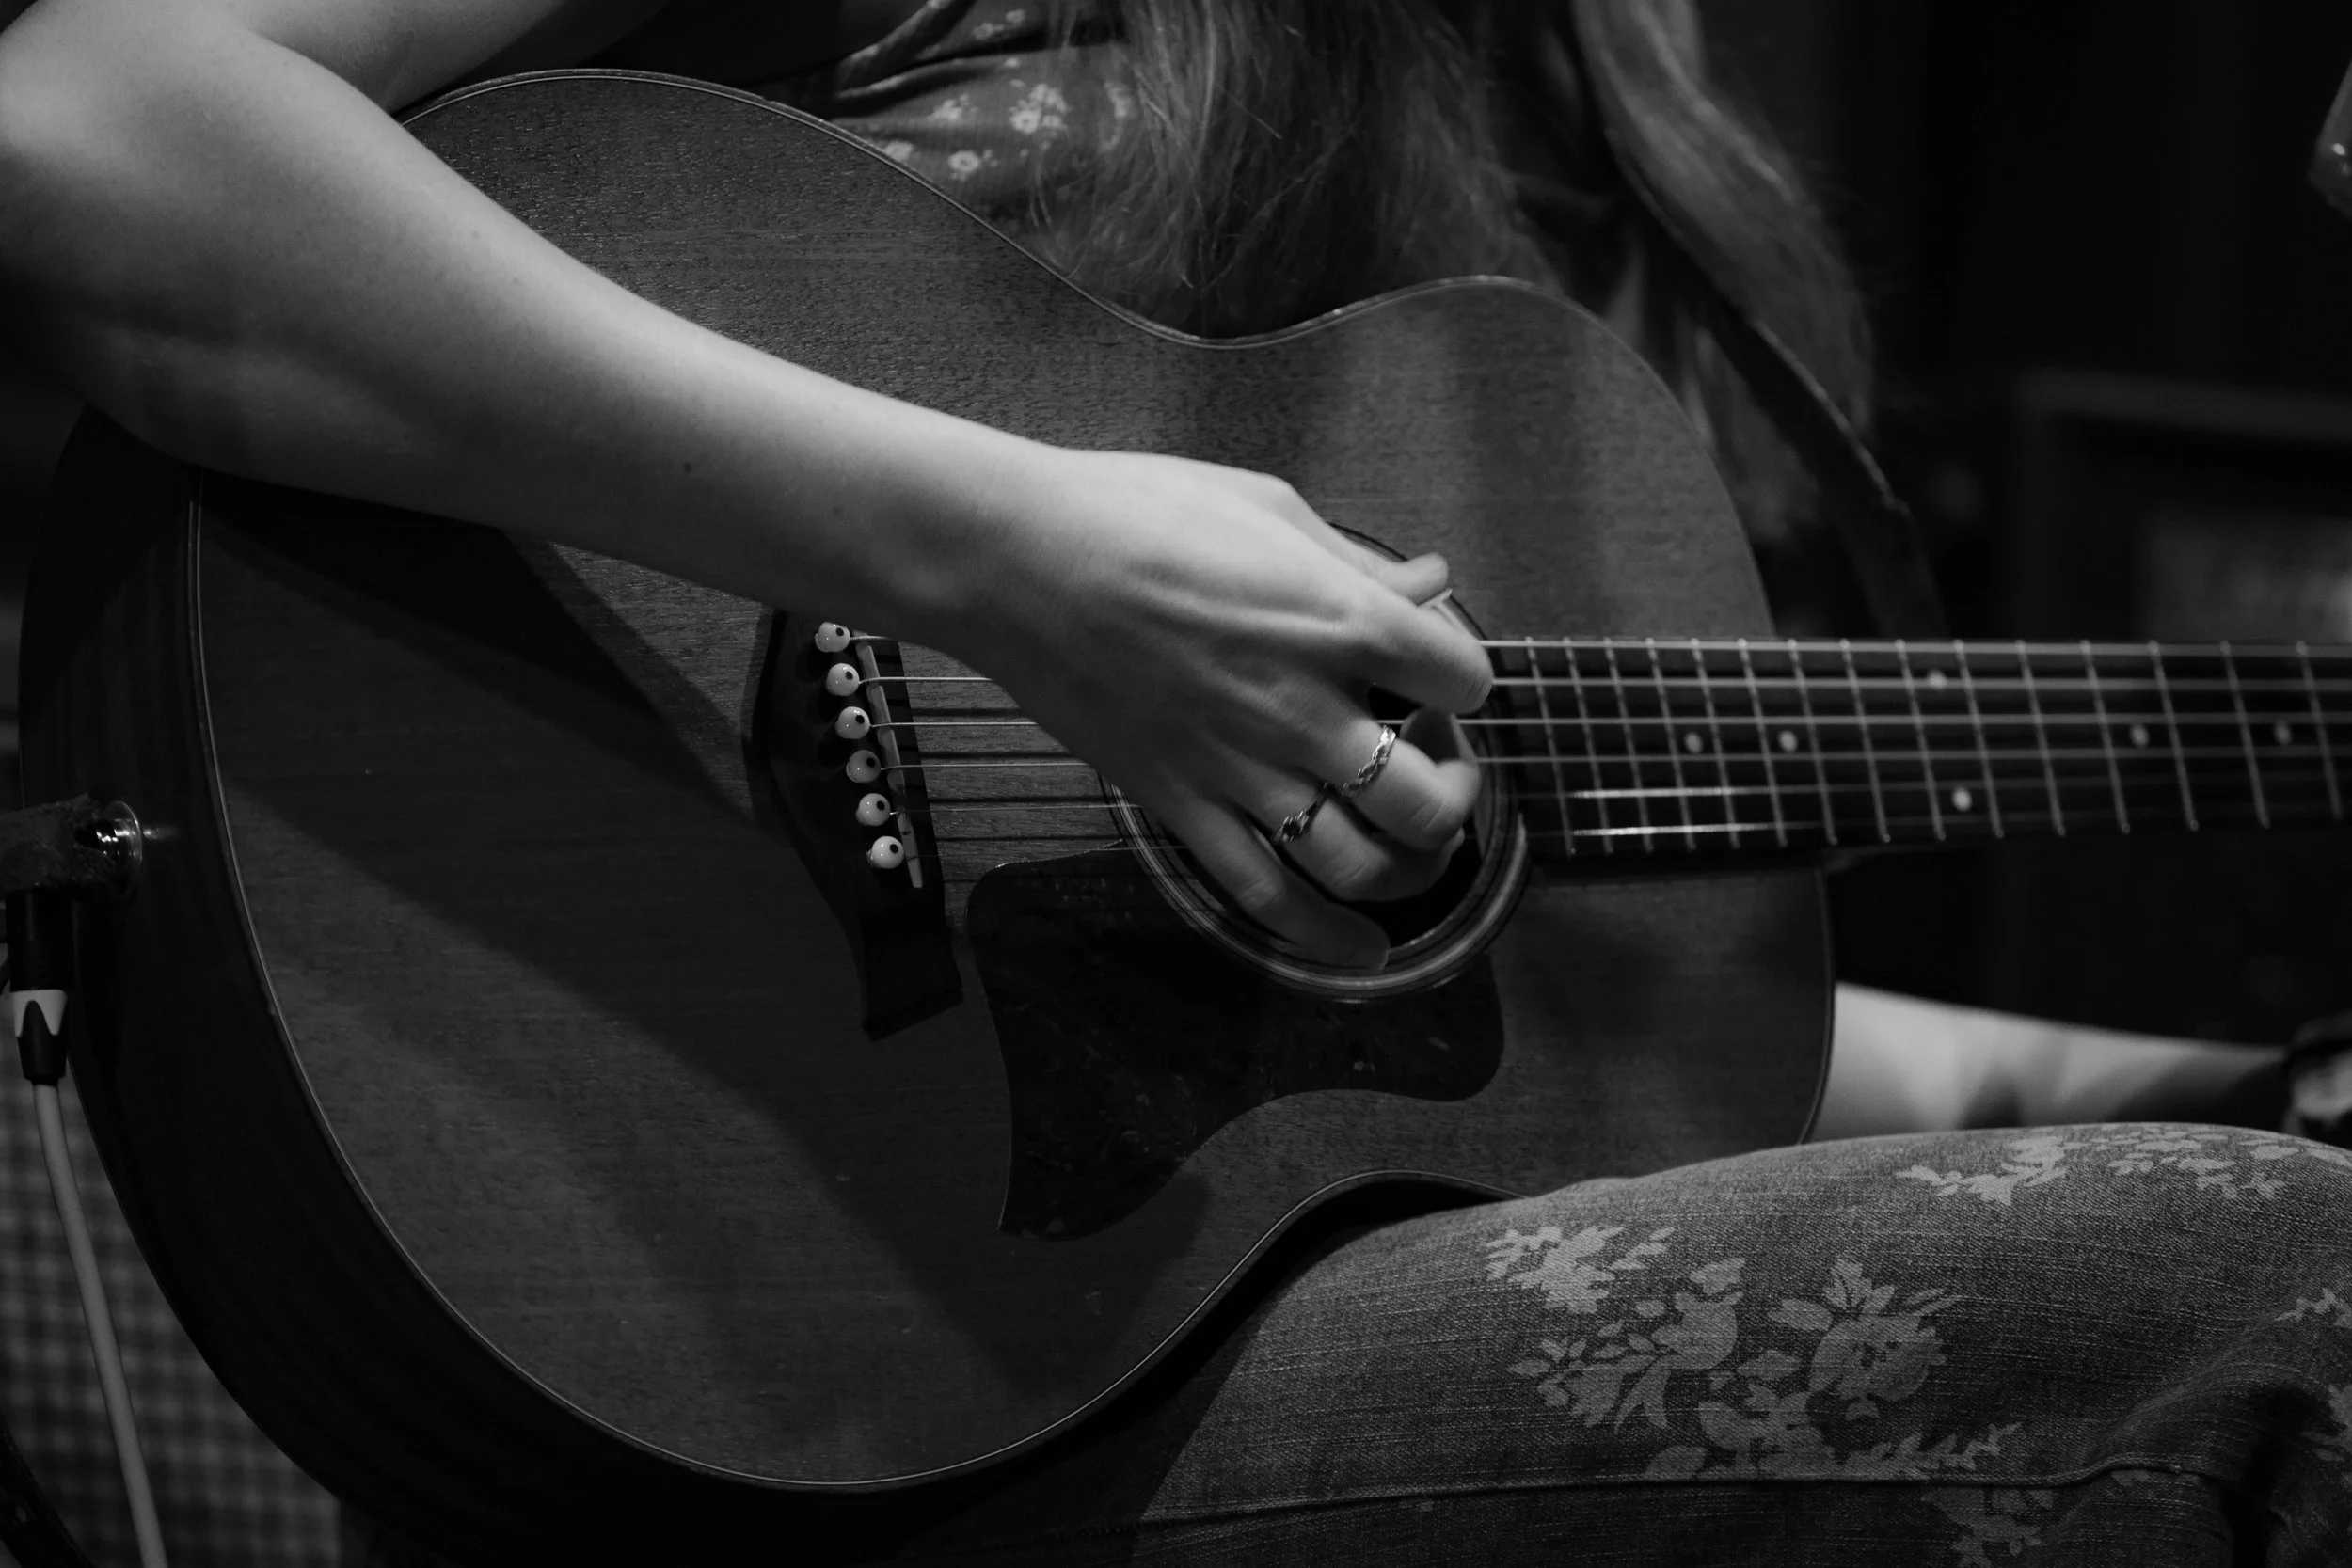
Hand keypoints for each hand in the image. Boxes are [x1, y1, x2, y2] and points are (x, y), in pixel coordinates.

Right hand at [935, 446, 1492, 968]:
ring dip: (1404, 868)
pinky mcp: (1181, 806)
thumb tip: (1428, 585)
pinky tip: (1361, 951)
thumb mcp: (1268, 507)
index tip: (1436, 676)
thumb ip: (1358, 562)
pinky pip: (1265, 897)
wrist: (1016, 560)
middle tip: (1436, 771)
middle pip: (1430, 801)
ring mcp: (1241, 768)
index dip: (1464, 682)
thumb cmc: (1137, 513)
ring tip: (1401, 842)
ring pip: (1362, 864)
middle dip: (1453, 795)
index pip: (1464, 679)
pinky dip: (1324, 939)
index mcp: (1338, 618)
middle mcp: (1304, 707)